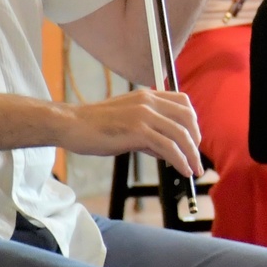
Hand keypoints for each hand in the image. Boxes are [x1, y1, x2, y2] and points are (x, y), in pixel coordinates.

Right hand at [57, 88, 202, 177]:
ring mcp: (144, 115)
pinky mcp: (137, 131)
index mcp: (147, 96)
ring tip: (194, 171)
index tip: (193, 140)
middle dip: (196, 139)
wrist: (71, 125)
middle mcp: (149, 101)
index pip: (183, 102)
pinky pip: (168, 146)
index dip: (193, 122)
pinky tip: (183, 170)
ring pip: (181, 133)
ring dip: (192, 154)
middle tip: (195, 158)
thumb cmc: (95, 126)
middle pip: (187, 117)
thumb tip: (167, 150)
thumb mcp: (127, 122)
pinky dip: (180, 160)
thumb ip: (149, 131)